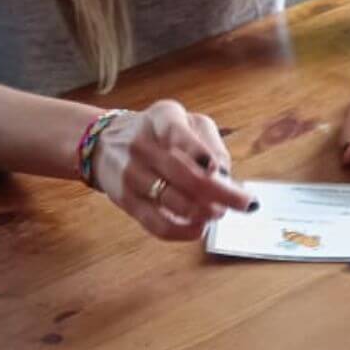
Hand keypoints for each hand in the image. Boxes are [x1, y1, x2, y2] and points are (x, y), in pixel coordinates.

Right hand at [91, 100, 256, 241]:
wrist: (105, 143)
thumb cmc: (158, 133)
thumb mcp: (184, 121)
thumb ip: (209, 142)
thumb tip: (225, 175)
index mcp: (161, 118)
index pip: (177, 132)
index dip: (198, 151)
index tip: (216, 168)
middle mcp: (142, 145)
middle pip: (182, 173)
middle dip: (219, 192)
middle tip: (244, 203)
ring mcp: (132, 175)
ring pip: (172, 201)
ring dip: (203, 212)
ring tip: (221, 212)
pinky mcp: (126, 201)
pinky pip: (156, 224)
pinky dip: (182, 231)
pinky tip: (199, 227)